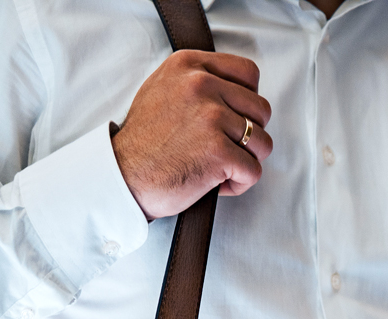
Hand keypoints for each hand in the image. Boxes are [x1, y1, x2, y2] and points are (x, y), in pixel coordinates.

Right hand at [111, 51, 273, 220]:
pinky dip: (240, 183)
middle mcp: (200, 85)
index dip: (249, 100)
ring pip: (263, 142)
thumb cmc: (145, 140)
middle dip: (251, 135)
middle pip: (261, 110)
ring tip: (220, 166)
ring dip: (247, 160)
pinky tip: (216, 182)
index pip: (248, 73)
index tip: (235, 117)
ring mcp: (211, 118)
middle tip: (226, 148)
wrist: (124, 175)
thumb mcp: (163, 89)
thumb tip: (236, 88)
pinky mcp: (219, 151)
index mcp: (188, 66)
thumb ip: (198, 81)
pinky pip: (254, 171)